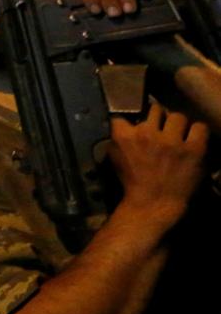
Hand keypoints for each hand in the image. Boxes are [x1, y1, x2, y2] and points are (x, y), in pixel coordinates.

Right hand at [106, 102, 208, 227]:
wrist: (154, 204)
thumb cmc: (133, 182)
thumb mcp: (114, 158)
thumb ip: (117, 138)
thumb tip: (123, 123)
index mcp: (125, 136)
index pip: (125, 114)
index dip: (132, 118)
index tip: (137, 123)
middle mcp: (148, 134)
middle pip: (156, 110)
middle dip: (159, 119)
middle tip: (162, 129)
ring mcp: (172, 141)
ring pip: (178, 116)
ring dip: (178, 126)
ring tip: (179, 135)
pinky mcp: (194, 149)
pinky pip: (200, 127)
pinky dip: (197, 133)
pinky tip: (194, 140)